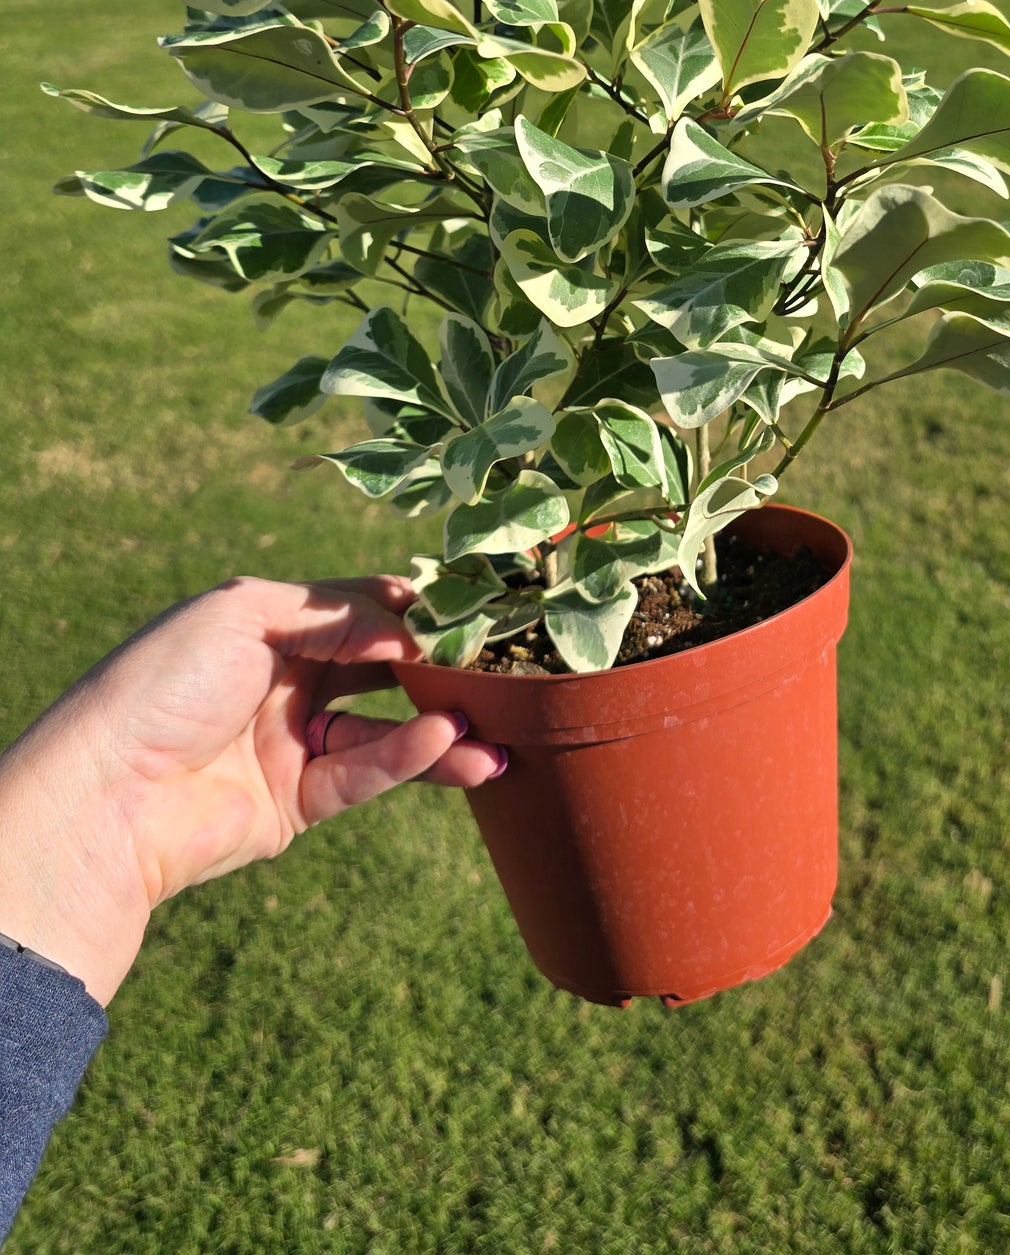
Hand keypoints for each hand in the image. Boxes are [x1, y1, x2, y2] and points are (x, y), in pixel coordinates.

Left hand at [0, 574, 503, 1003]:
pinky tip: (447, 743)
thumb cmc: (164, 683)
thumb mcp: (248, 611)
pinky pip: (366, 772)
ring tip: (494, 728)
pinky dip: (410, 757)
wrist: (107, 797)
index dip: (411, 606)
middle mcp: (283, 680)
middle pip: (381, 667)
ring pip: (386, 727)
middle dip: (440, 666)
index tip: (471, 605)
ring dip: (443, 725)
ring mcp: (291, 742)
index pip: (356, 607)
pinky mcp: (297, 803)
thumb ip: (337, 611)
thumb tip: (412, 628)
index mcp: (266, 625)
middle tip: (502, 665)